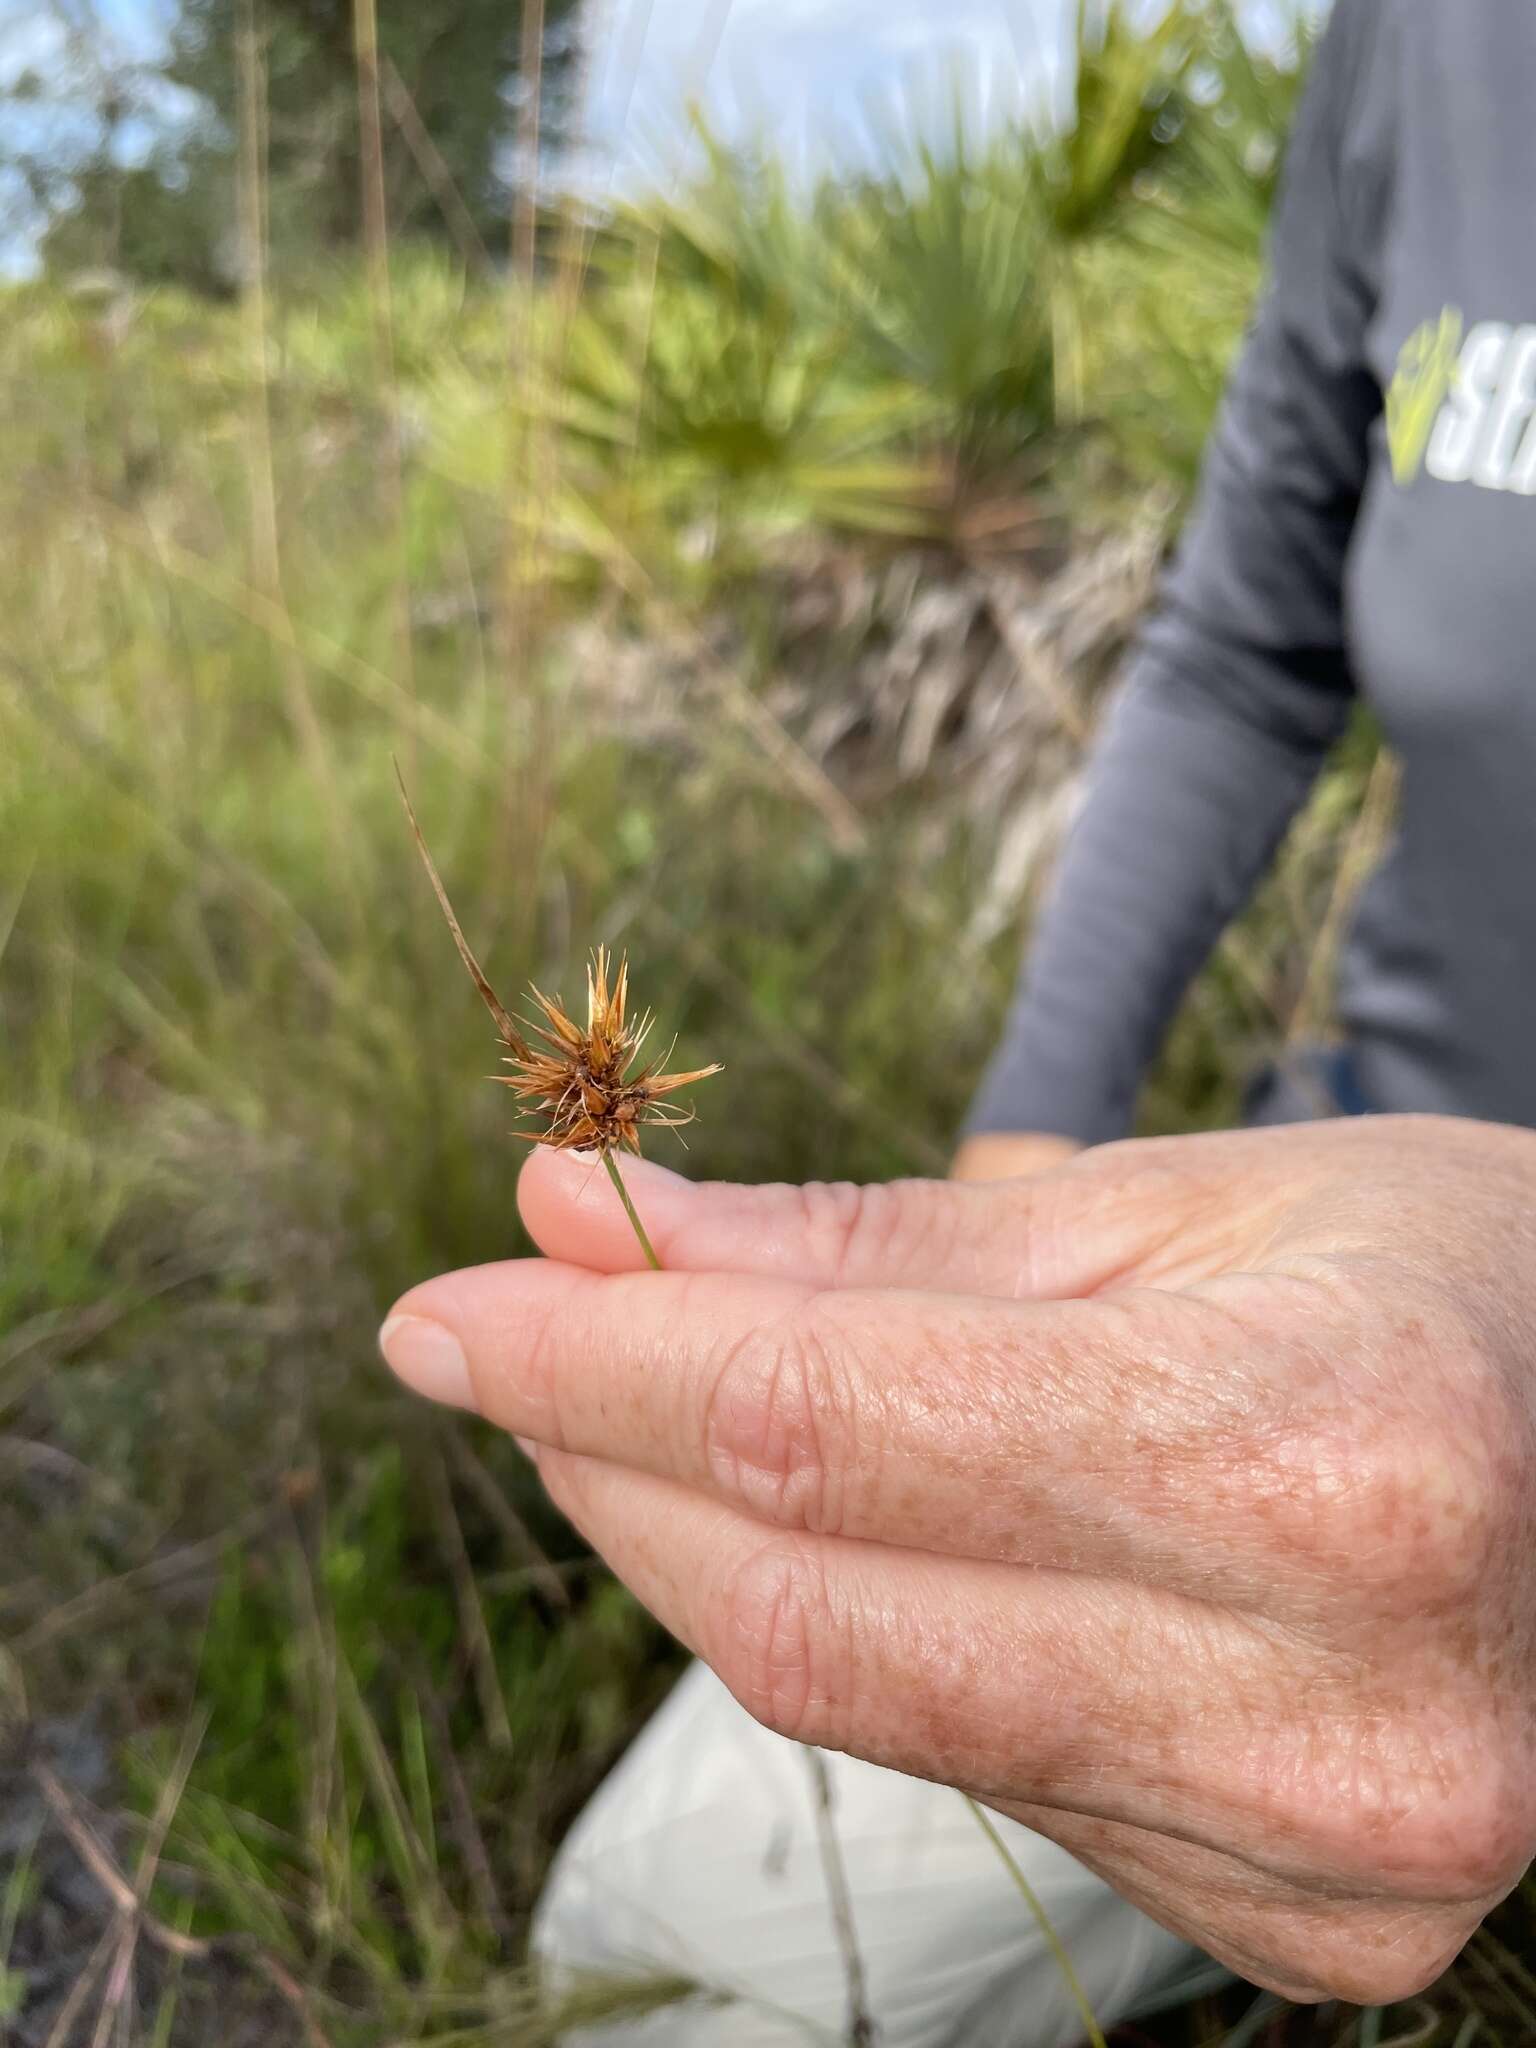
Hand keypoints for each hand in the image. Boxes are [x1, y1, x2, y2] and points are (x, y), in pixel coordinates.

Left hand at [379, 1117, 1535, 2002]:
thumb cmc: (1440, 1282)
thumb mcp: (1170, 1207)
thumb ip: (857, 1247)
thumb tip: (577, 1219)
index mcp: (1310, 1454)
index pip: (825, 1432)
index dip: (592, 1361)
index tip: (445, 1310)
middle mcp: (1323, 1700)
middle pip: (811, 1610)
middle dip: (607, 1464)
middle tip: (504, 1343)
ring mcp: (1316, 1852)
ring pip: (869, 1714)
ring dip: (700, 1558)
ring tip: (631, 1416)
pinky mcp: (1299, 1926)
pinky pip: (976, 1775)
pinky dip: (859, 1645)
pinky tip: (829, 1539)